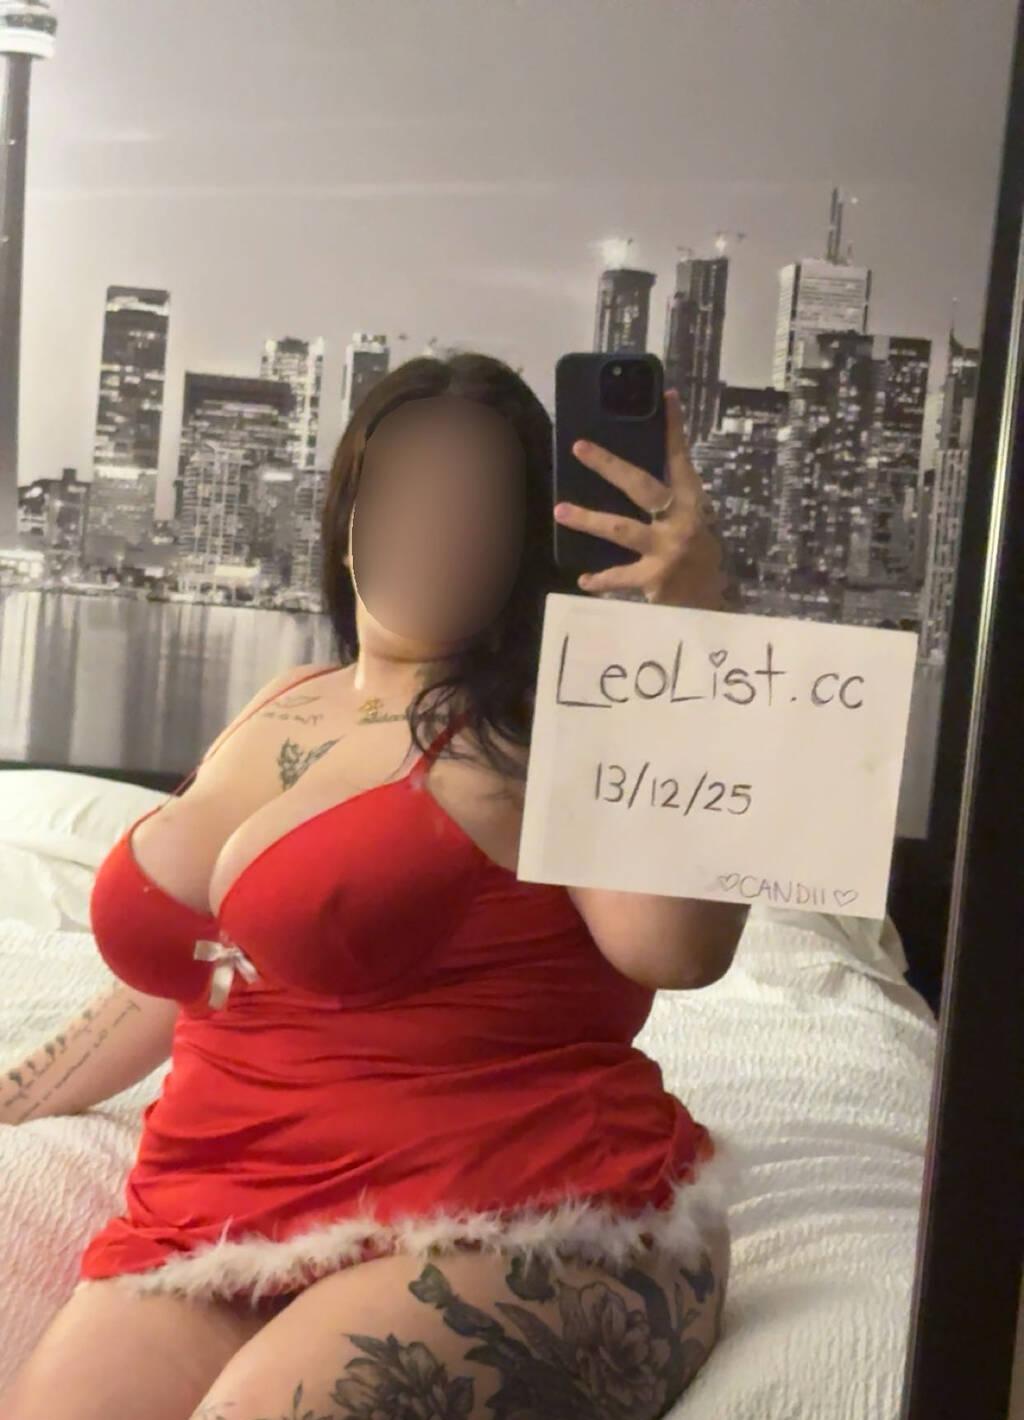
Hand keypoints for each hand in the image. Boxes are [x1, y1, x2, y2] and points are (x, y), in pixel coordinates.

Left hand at [553, 389, 732, 608]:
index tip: (666, 398)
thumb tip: (628, 473)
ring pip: (620, 529)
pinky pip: (620, 577)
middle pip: (641, 486)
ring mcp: (667, 550)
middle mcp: (680, 521)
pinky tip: (583, 579)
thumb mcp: (690, 520)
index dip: (673, 430)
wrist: (710, 600)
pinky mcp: (654, 578)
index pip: (680, 459)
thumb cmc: (697, 554)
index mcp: (691, 502)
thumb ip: (668, 499)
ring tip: (560, 510)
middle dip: (609, 465)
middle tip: (580, 447)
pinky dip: (601, 579)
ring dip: (588, 519)